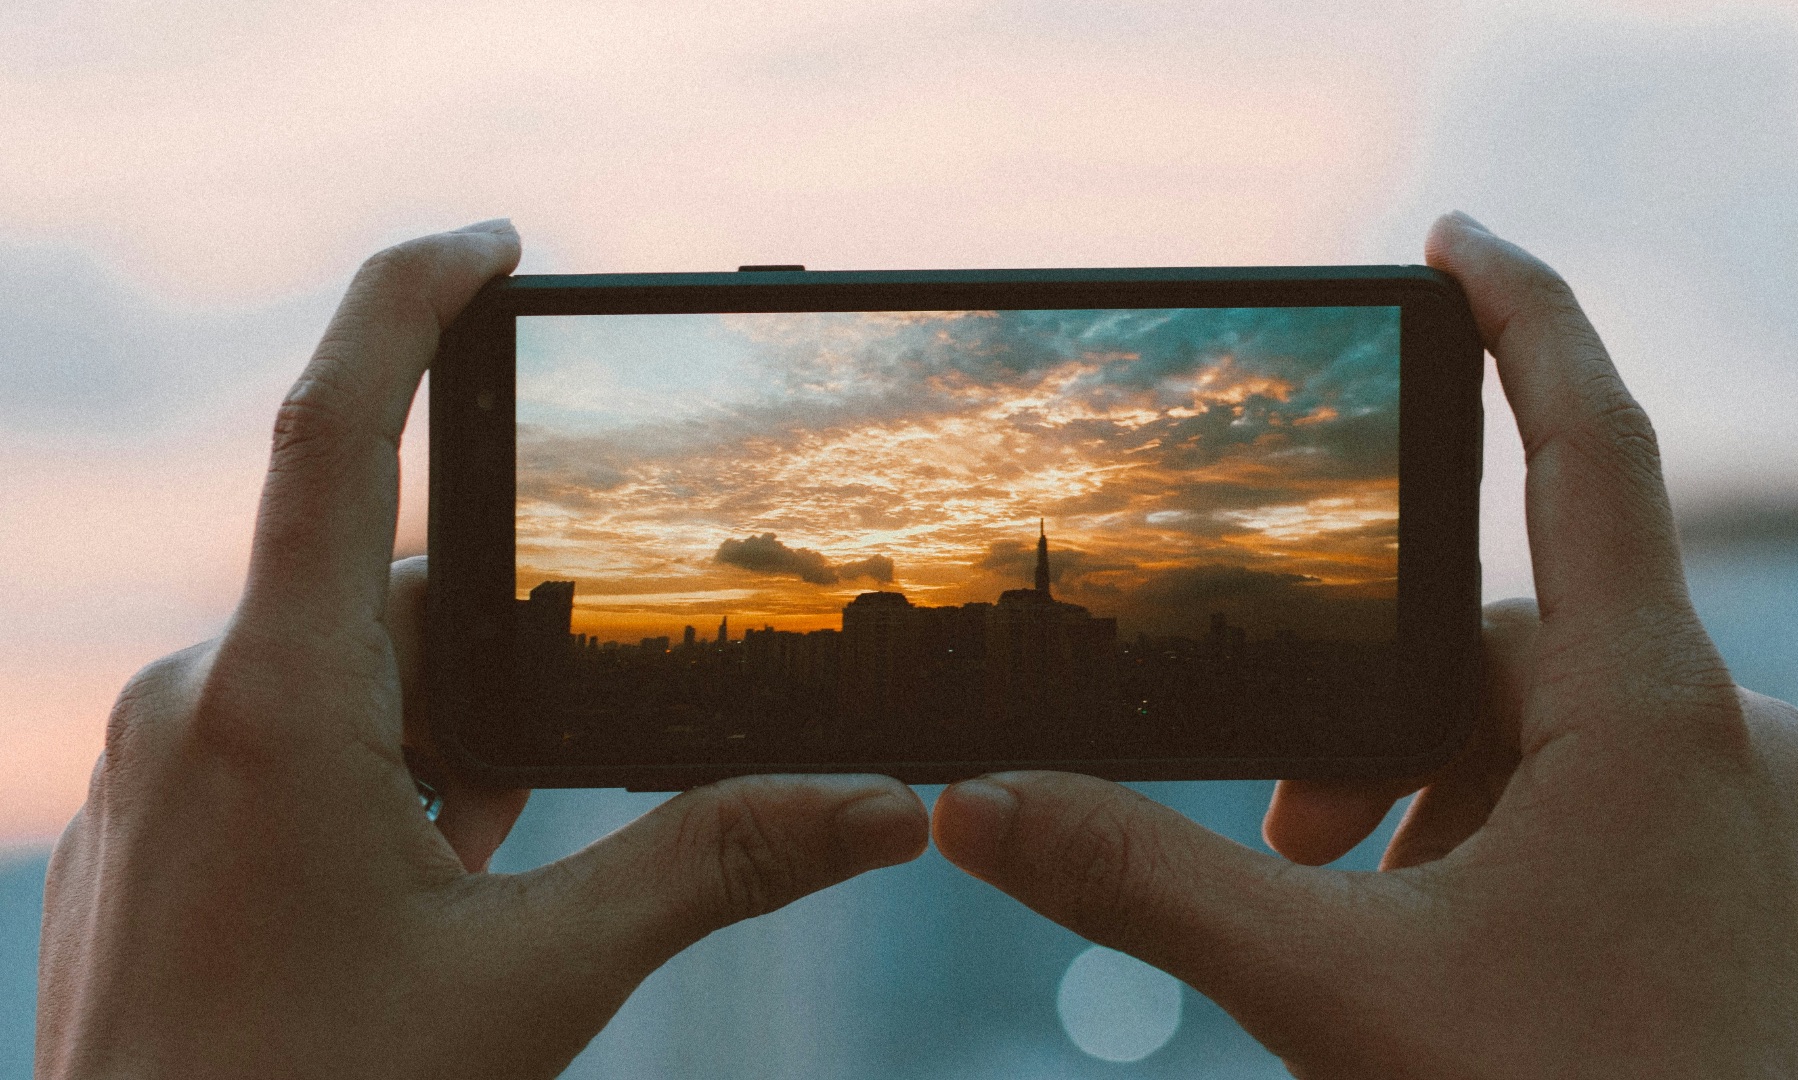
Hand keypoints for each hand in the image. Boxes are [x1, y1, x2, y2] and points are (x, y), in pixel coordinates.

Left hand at [35, 222, 927, 1078]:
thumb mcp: (536, 979)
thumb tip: (884, 807)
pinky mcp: (162, 820)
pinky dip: (385, 772)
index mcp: (278, 704)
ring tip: (486, 869)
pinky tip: (426, 884)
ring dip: (445, 731)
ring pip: (345, 672)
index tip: (493, 244)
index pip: (330, 431)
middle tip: (567, 758)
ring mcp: (166, 766)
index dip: (405, 303)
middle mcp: (199, 704)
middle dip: (501, 645)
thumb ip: (714, 866)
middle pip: (384, 587)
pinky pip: (291, 734)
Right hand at [932, 214, 1797, 1077]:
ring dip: (1418, 801)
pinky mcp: (1726, 872)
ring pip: (1532, 733)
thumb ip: (1144, 882)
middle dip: (1365, 727)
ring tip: (1352, 926)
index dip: (1526, 316)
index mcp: (1654, 715)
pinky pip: (1584, 796)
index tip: (1452, 237)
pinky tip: (1439, 953)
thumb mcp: (1333, 995)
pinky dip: (1486, 839)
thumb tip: (974, 804)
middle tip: (1287, 848)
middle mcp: (1722, 736)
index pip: (1593, 445)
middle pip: (1495, 645)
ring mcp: (1735, 809)